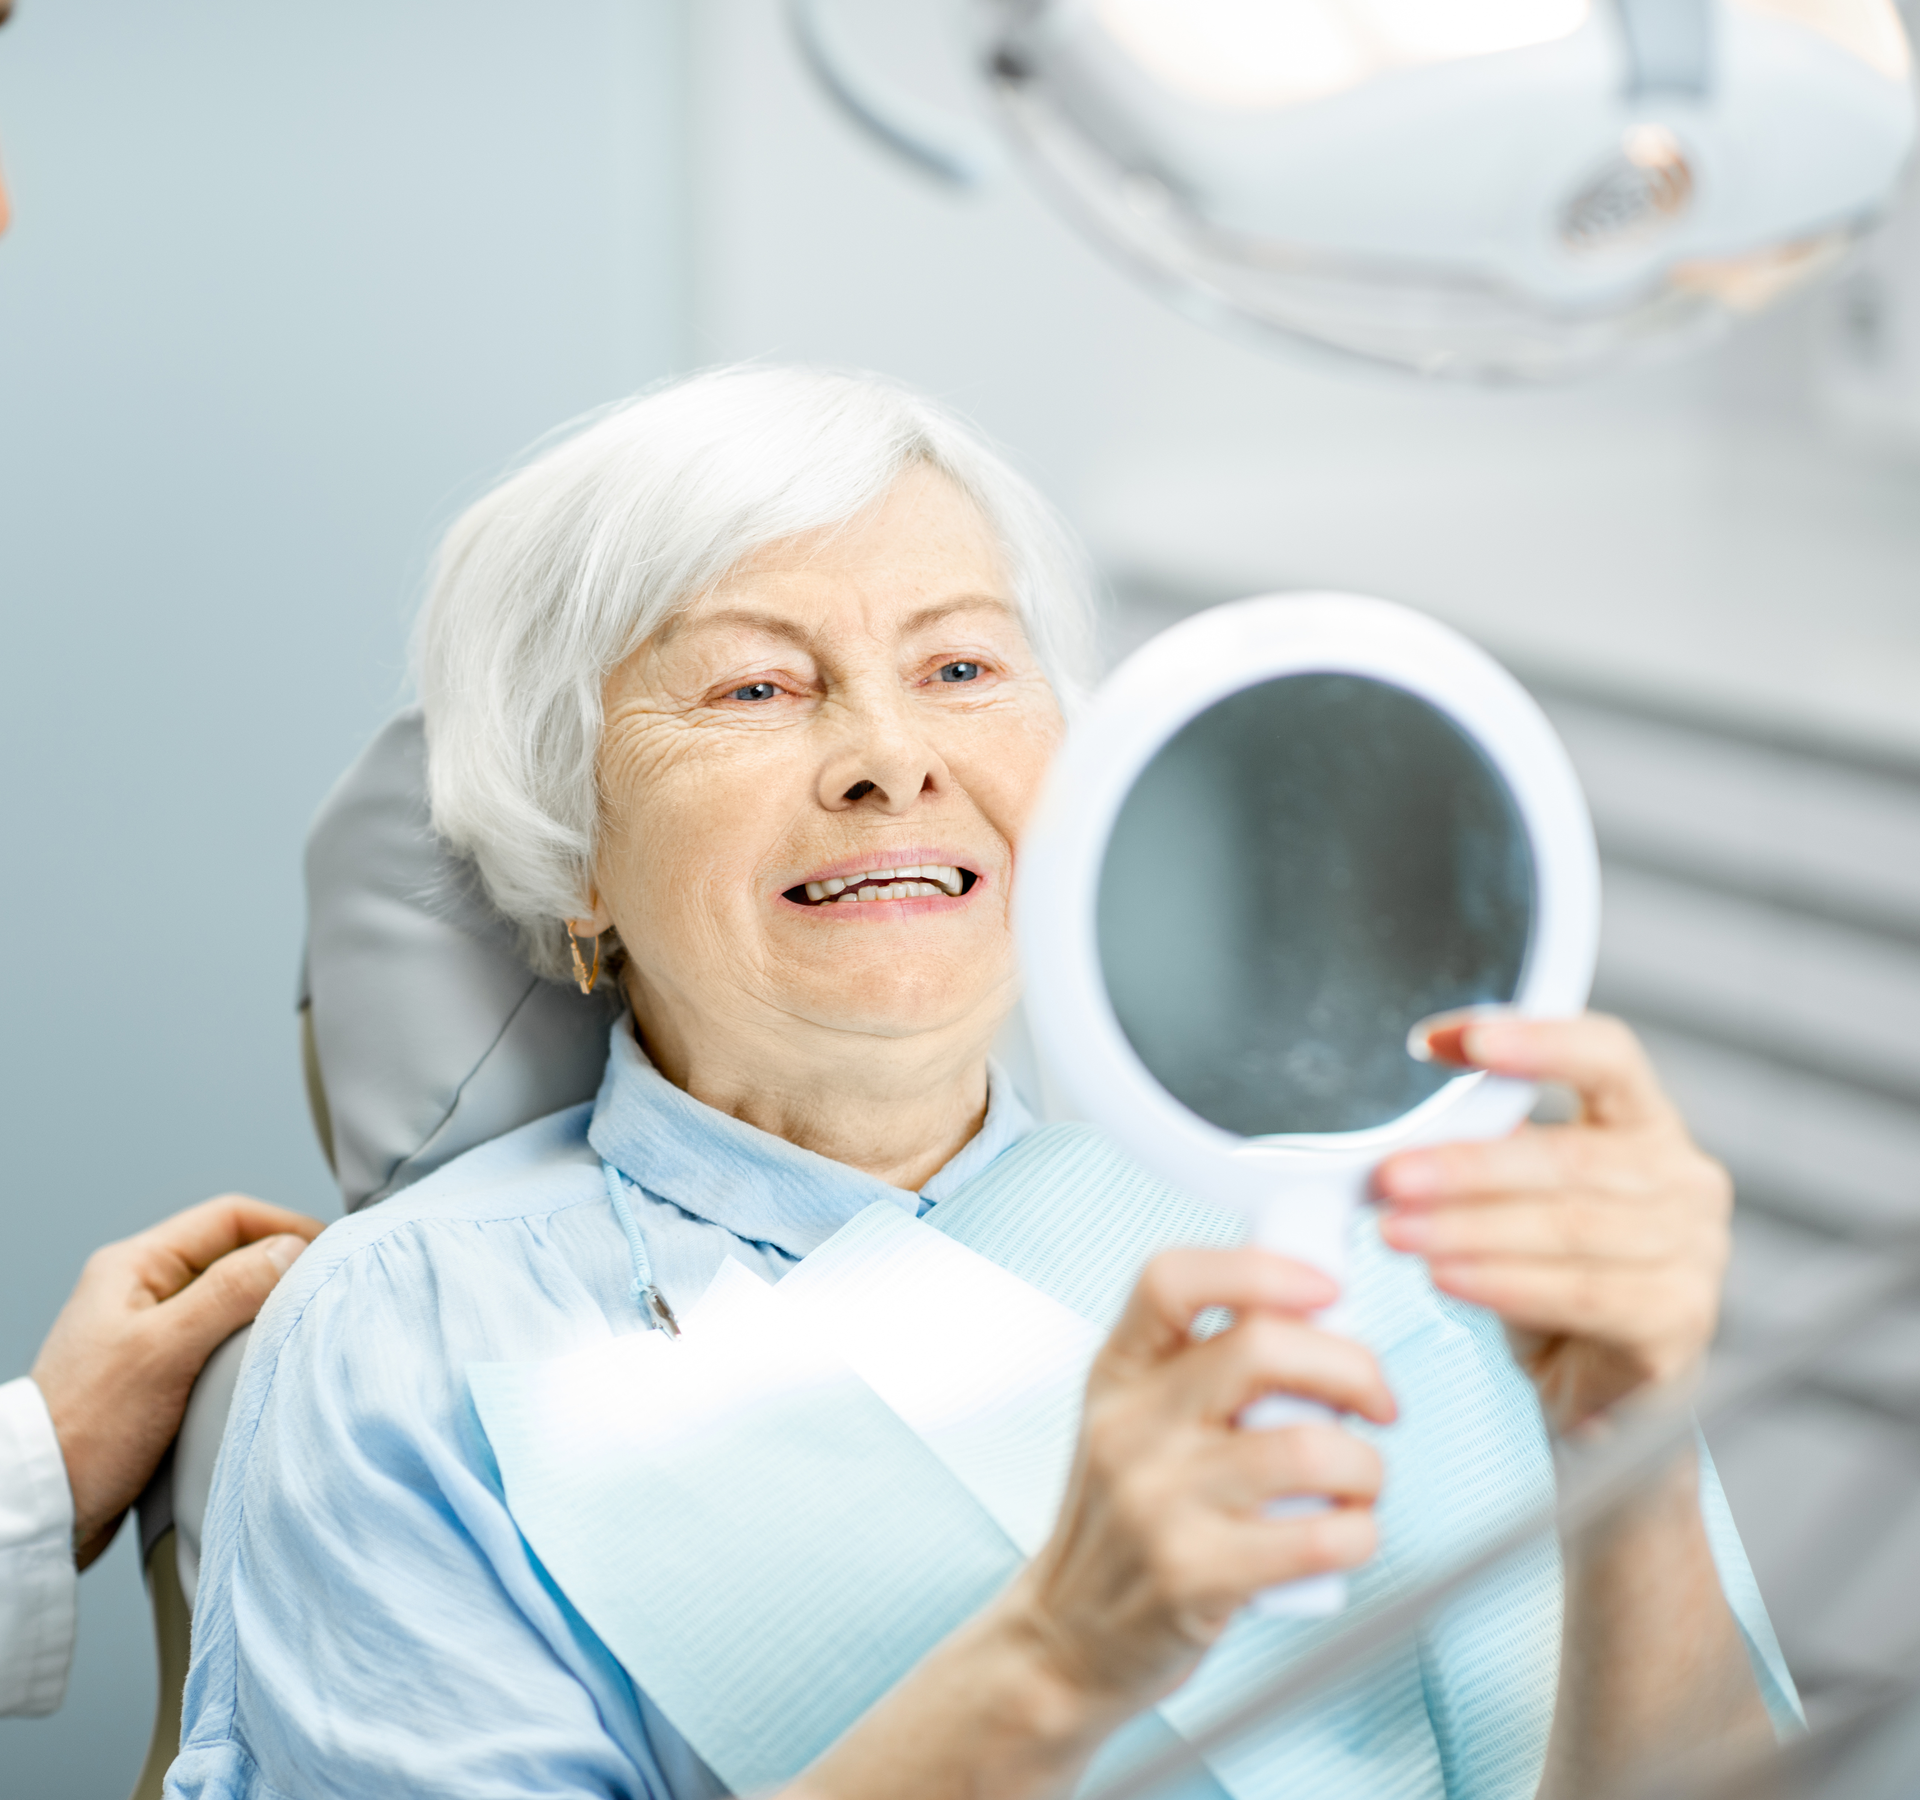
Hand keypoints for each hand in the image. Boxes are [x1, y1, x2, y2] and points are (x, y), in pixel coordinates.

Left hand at [29, 1195, 324, 1566]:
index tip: (332, 1252)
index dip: (287, 1227)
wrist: (46, 1505)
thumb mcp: (165, 1350)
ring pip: (229, 1299)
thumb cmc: (88, 1429)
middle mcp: (141, 1290)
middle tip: (325, 1292)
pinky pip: (218, 1340)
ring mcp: (148, 1331)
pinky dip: (249, 1346)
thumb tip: (292, 1249)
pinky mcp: (157, 1372)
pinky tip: (267, 1367)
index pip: (230, 1217)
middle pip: (232, 1254)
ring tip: (301, 1329)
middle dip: (283, 1268)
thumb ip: (230, 1292)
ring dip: (267, 1310)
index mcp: (135, 1266)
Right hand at [1008, 1248, 1395, 1717]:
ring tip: (1360, 1481)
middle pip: (1261, 1348)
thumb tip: (1325, 1312)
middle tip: (1378, 1401)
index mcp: (1119, 1370)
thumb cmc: (1127, 1518)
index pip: (1172, 1279)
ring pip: (1308, 1448)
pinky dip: (1360, 1533)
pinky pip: (1318, 1538)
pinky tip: (1346, 1534)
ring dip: (1367, 1465)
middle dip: (1355, 1367)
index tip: (1326, 1287)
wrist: (1067, 1635)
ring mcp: (1156, 1501)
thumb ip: (1205, 1364)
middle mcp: (1130, 1425)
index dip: (1260, 1268)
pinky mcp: (1191, 1575)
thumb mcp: (1136, 1419)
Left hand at [1375, 1013, 1731, 1434]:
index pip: (1607, 1056)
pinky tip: (1446, 1278)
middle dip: (1468, 1166)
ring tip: (1398, 1232)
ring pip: (1569, 1226)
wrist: (1596, 1392)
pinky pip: (1582, 1293)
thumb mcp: (1516, 1202)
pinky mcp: (1680, 1321)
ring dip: (1470, 1228)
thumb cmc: (1552, 1278)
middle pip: (1573, 1155)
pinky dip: (1504, 1283)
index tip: (1443, 1041)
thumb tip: (1408, 1130)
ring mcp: (1697, 1251)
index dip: (1534, 1039)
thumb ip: (1488, 1152)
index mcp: (1646, 1124)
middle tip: (1391, 1177)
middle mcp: (1686, 1179)